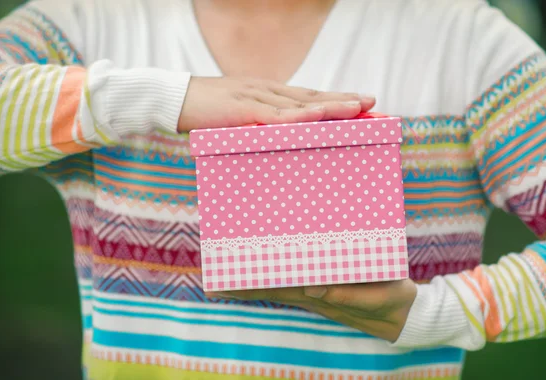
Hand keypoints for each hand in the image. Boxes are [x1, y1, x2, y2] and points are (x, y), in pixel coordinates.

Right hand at [178, 77, 375, 131]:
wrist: (173, 98)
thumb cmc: (205, 112)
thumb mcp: (237, 117)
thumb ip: (259, 126)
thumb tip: (277, 144)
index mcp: (268, 93)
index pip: (307, 96)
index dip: (334, 98)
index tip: (359, 103)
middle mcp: (268, 91)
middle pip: (312, 95)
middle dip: (343, 99)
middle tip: (372, 101)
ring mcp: (256, 97)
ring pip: (301, 102)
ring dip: (331, 105)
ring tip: (358, 107)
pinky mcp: (243, 108)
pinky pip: (275, 114)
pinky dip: (298, 116)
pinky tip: (319, 115)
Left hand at [205, 279, 416, 342]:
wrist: (403, 316)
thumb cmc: (392, 301)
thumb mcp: (378, 296)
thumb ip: (349, 293)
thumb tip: (314, 287)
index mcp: (321, 296)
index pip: (277, 290)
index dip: (250, 287)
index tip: (223, 285)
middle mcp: (312, 296)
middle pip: (270, 290)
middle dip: (241, 287)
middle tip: (211, 283)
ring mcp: (317, 293)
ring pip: (279, 287)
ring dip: (254, 285)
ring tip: (228, 279)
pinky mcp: (326, 288)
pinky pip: (294, 283)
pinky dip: (275, 280)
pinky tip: (267, 272)